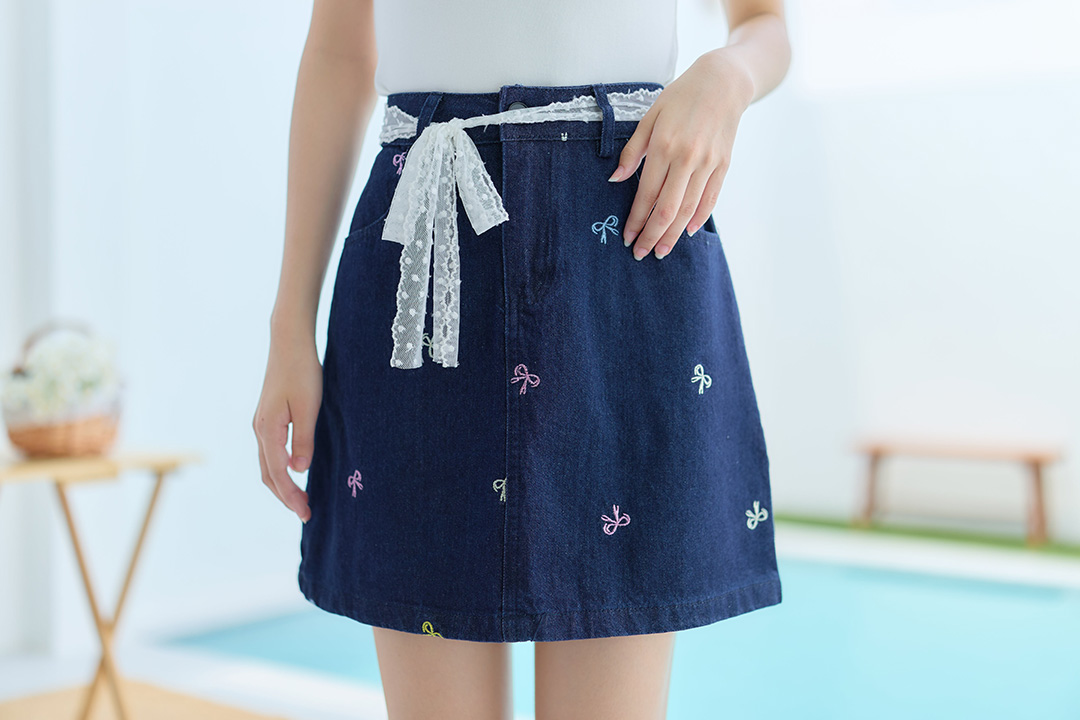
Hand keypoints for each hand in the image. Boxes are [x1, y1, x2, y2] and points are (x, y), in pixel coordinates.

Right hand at [252, 326, 320, 522]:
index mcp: (268, 429)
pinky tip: (293, 474)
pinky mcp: (267, 419)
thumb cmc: (302, 371)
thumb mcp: (309, 406)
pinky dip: (279, 471)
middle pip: (268, 475)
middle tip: (305, 514)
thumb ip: (304, 439)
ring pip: (267, 466)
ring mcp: (260, 424)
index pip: (278, 473)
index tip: (306, 513)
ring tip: (300, 501)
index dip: (291, 496)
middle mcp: (259, 430)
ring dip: (281, 486)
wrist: (288, 342)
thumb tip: (299, 470)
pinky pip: (270, 453)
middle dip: (285, 497)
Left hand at [609, 50, 754, 259]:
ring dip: (673, 234)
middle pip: (667, 209)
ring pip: (689, 210)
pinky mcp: (723, 165)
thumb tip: (616, 180)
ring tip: (661, 250)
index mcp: (663, 146)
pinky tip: (687, 232)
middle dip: (652, 235)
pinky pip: (710, 199)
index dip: (636, 220)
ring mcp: (708, 164)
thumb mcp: (650, 116)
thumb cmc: (680, 98)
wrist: (723, 83)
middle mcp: (687, 158)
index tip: (627, 236)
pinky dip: (698, 218)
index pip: (646, 195)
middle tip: (641, 253)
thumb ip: (632, 150)